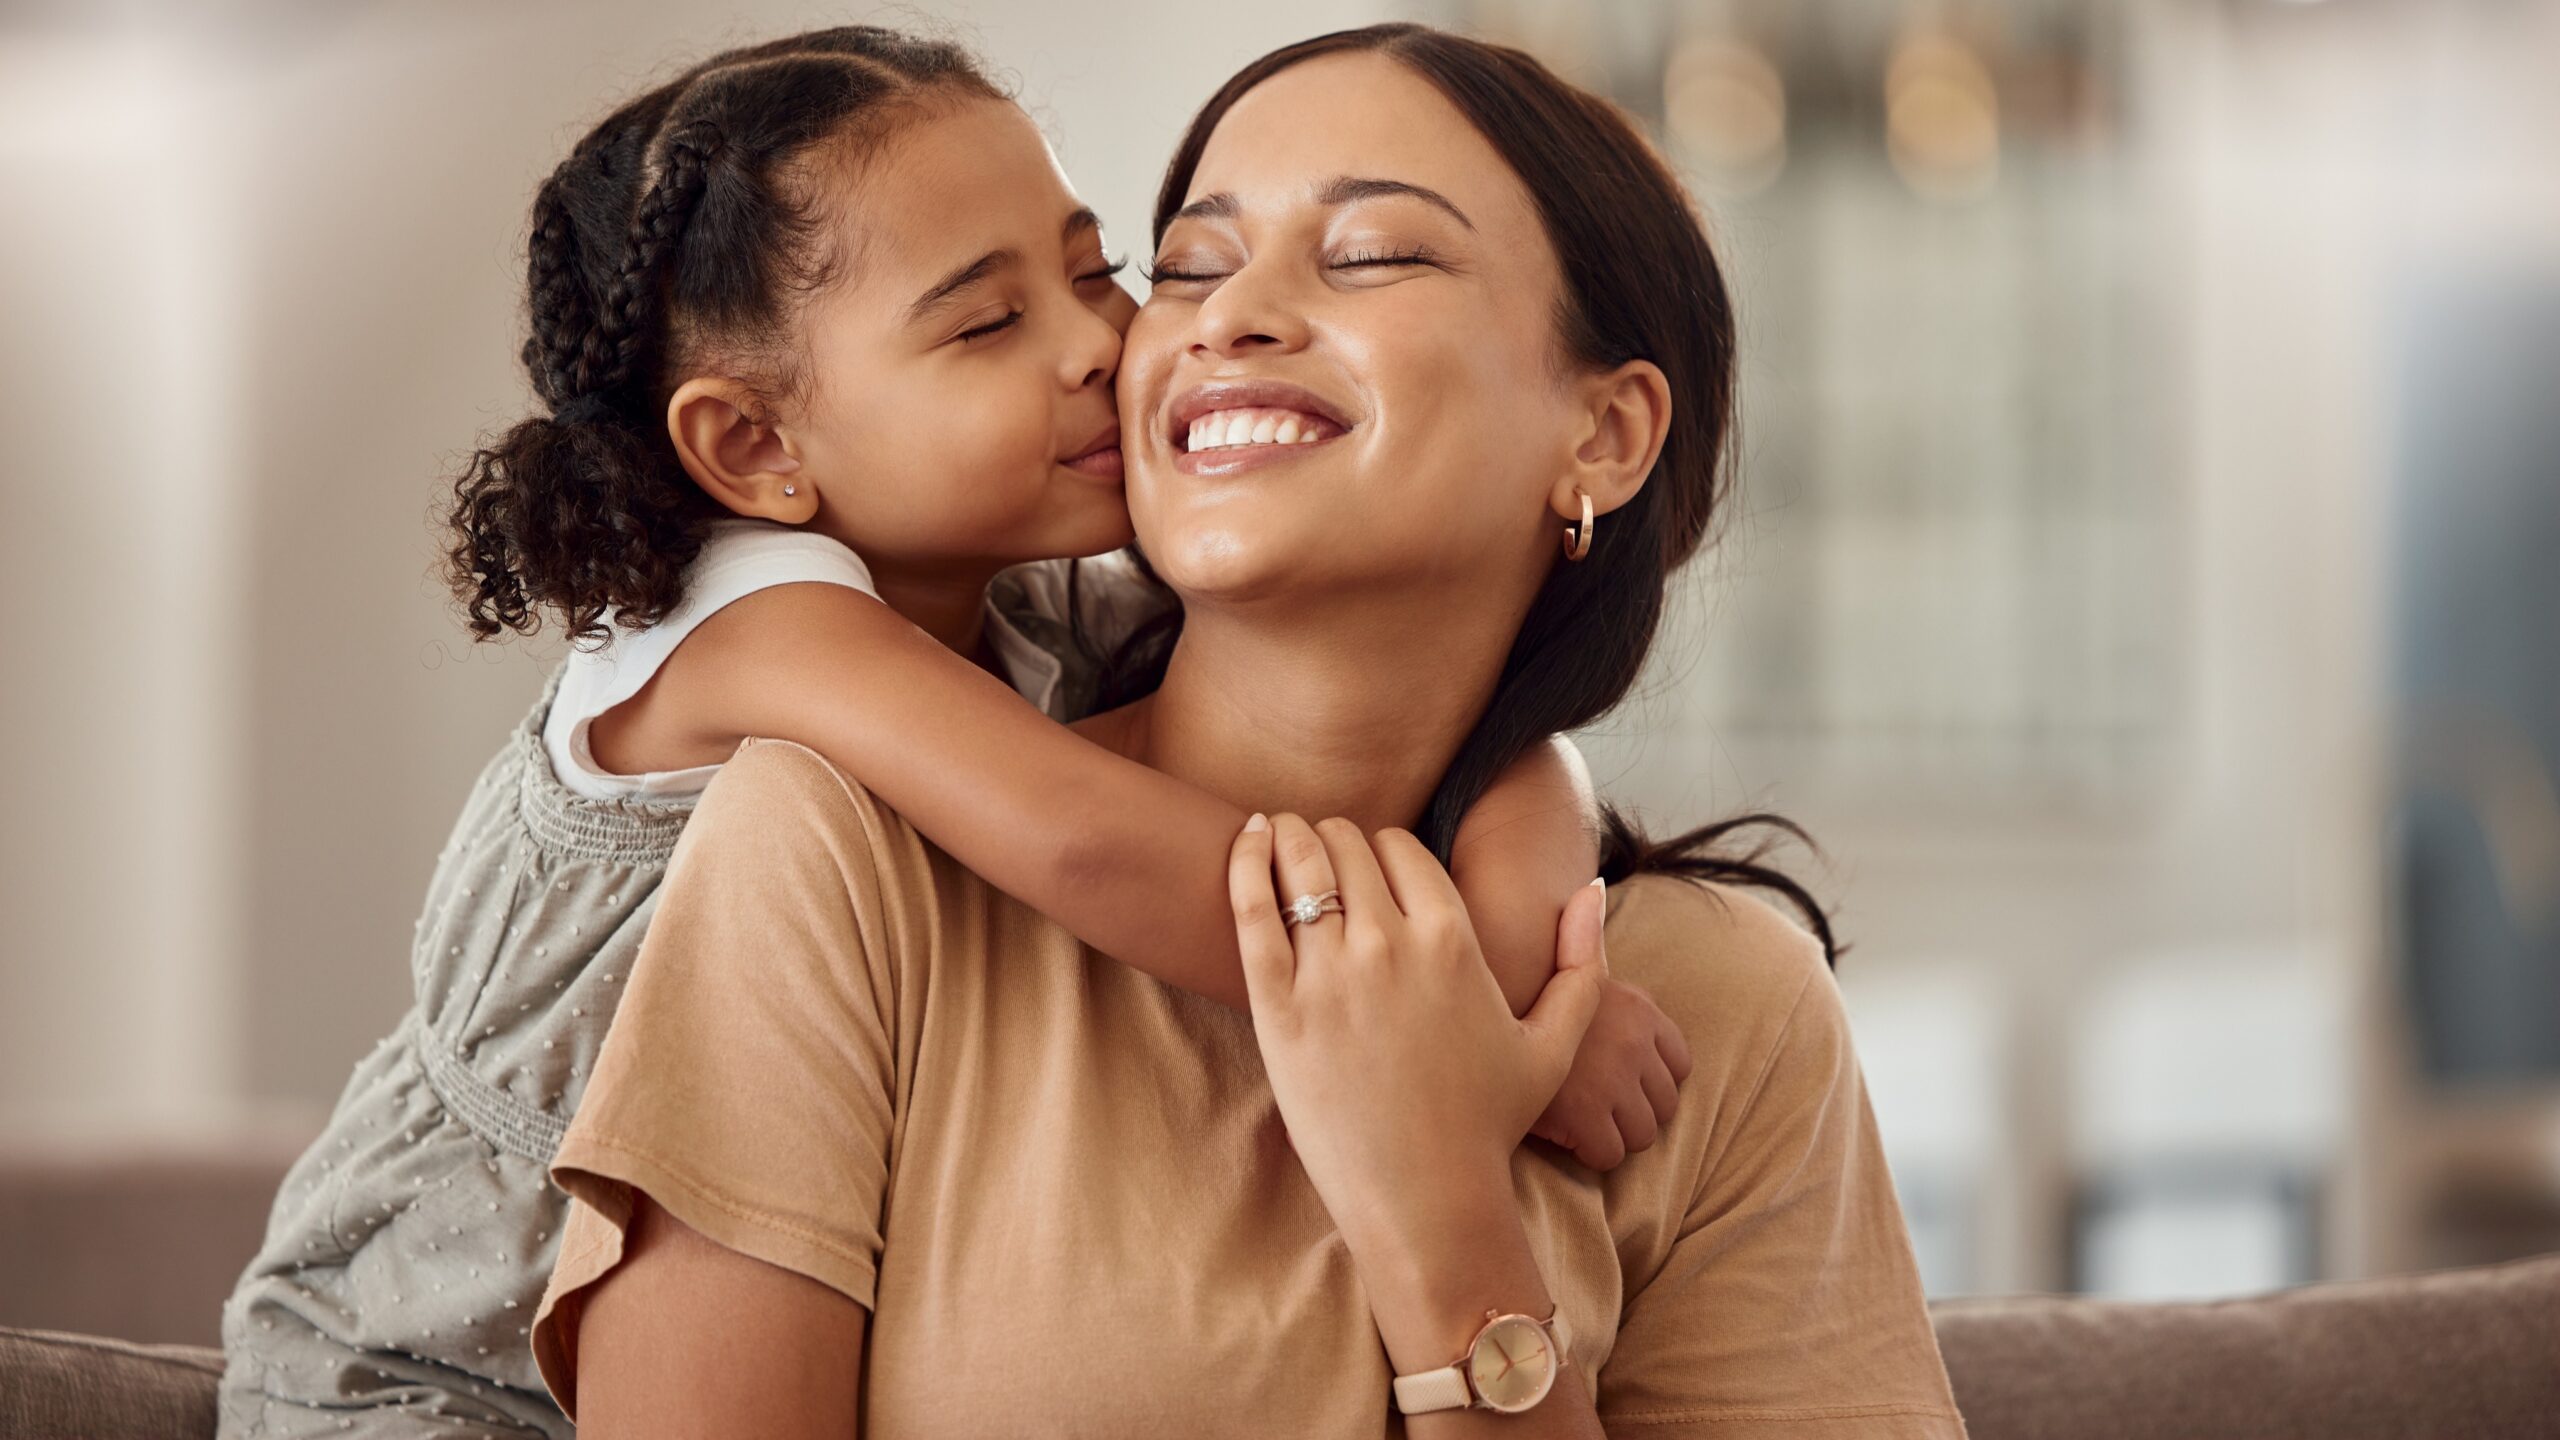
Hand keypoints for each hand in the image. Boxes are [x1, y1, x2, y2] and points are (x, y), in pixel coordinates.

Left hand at [1227, 813, 1607, 1239]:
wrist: (1425, 1199)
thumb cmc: (1486, 1126)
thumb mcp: (1552, 1045)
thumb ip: (1581, 964)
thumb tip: (1594, 889)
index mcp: (1454, 941)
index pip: (1400, 848)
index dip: (1382, 849)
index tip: (1368, 864)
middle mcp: (1392, 946)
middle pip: (1346, 846)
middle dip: (1331, 838)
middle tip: (1316, 848)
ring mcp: (1331, 976)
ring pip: (1300, 863)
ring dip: (1287, 837)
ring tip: (1276, 835)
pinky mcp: (1279, 1008)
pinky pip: (1251, 909)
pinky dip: (1245, 863)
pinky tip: (1245, 842)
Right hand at [1531, 977, 1692, 1169]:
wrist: (1476, 1007)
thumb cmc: (1516, 996)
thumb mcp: (1574, 979)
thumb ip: (1605, 995)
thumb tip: (1609, 959)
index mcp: (1639, 1009)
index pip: (1679, 1065)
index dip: (1647, 1082)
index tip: (1616, 1086)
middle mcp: (1634, 1042)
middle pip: (1665, 1105)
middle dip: (1631, 1113)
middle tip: (1591, 1109)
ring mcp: (1612, 1079)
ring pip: (1642, 1135)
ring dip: (1612, 1136)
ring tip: (1574, 1123)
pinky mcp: (1584, 1113)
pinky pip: (1610, 1154)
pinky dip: (1588, 1153)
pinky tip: (1559, 1135)